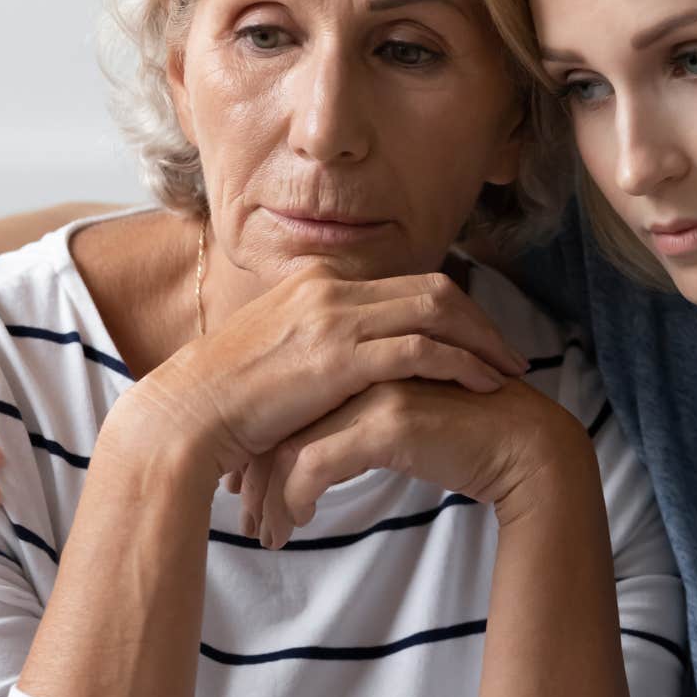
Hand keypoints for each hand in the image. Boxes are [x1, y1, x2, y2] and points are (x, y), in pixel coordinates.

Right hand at [105, 266, 530, 479]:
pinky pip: (422, 349)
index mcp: (316, 280)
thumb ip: (318, 348)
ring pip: (437, 311)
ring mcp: (334, 317)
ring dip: (482, 341)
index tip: (478, 339)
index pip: (405, 283)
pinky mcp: (339, 356)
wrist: (185, 416)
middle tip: (510, 354)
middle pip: (433, 288)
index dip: (452, 310)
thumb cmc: (225, 403)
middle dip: (480, 321)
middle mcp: (329, 286)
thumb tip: (347, 368)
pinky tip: (484, 385)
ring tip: (510, 372)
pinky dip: (462, 364)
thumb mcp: (277, 357)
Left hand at [237, 377, 590, 548]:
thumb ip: (352, 425)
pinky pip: (317, 465)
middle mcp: (362, 365)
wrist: (524, 447)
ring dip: (269, 497)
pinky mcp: (391, 421)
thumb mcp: (395, 425)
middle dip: (255, 476)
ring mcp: (375, 388)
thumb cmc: (463, 439)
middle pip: (280, 421)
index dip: (261, 449)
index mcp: (358, 358)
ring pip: (291, 445)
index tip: (245, 490)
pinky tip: (299, 524)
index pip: (287, 402)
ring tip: (266, 534)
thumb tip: (301, 460)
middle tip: (245, 518)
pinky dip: (296, 499)